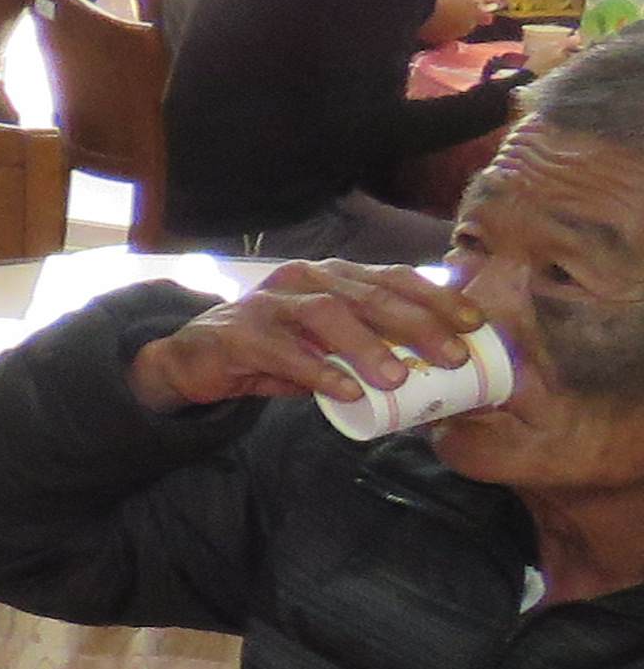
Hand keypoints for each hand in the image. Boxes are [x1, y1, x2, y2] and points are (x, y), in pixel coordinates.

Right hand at [129, 260, 485, 414]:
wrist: (193, 359)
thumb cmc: (272, 350)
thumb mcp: (327, 345)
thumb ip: (367, 349)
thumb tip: (431, 374)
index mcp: (333, 276)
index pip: (394, 278)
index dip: (437, 297)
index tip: (475, 324)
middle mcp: (305, 279)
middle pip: (369, 294)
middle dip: (417, 323)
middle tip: (453, 356)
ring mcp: (270, 303)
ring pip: (327, 313)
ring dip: (367, 345)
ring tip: (398, 378)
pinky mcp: (239, 333)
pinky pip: (284, 351)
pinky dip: (318, 372)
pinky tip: (345, 392)